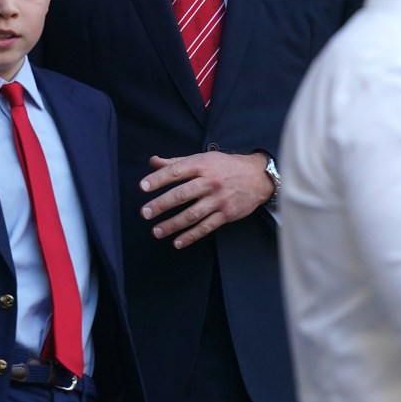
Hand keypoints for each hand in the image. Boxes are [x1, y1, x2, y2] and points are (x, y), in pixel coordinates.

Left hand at [139, 151, 272, 247]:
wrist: (257, 177)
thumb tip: (153, 162)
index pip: (176, 171)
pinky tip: (177, 242)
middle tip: (145, 213)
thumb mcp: (203, 158)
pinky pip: (206, 227)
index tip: (143, 187)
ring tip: (156, 231)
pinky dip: (191, 236)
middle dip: (162, 204)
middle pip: (182, 194)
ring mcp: (218, 199)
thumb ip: (177, 162)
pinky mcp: (226, 214)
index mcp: (201, 165)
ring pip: (192, 214)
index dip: (158, 179)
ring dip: (173, 224)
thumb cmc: (225, 166)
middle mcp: (210, 182)